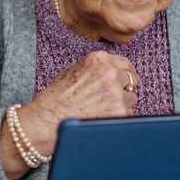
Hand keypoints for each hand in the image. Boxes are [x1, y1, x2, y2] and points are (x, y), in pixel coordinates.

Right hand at [1, 51, 137, 179]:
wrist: (46, 120)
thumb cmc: (55, 98)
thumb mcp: (72, 71)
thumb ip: (94, 68)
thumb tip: (113, 72)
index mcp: (99, 59)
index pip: (125, 63)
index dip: (124, 73)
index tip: (123, 81)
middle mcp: (110, 73)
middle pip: (132, 79)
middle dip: (125, 88)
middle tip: (114, 98)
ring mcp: (116, 93)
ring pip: (132, 98)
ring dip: (123, 104)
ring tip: (103, 110)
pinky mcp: (119, 112)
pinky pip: (129, 114)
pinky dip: (120, 117)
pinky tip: (103, 118)